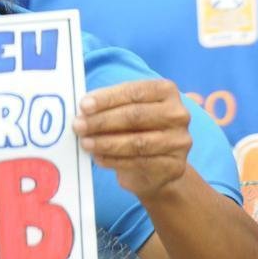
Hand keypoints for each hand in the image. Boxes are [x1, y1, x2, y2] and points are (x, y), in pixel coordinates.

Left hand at [73, 78, 190, 199]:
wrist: (157, 167)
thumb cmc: (137, 130)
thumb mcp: (126, 111)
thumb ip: (110, 106)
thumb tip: (84, 109)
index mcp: (166, 91)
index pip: (134, 92)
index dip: (107, 98)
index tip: (84, 106)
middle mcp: (178, 114)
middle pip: (135, 115)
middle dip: (102, 121)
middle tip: (79, 126)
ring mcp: (179, 141)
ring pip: (137, 142)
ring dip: (105, 142)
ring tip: (85, 143)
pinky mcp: (174, 165)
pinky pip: (138, 162)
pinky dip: (114, 160)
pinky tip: (98, 158)